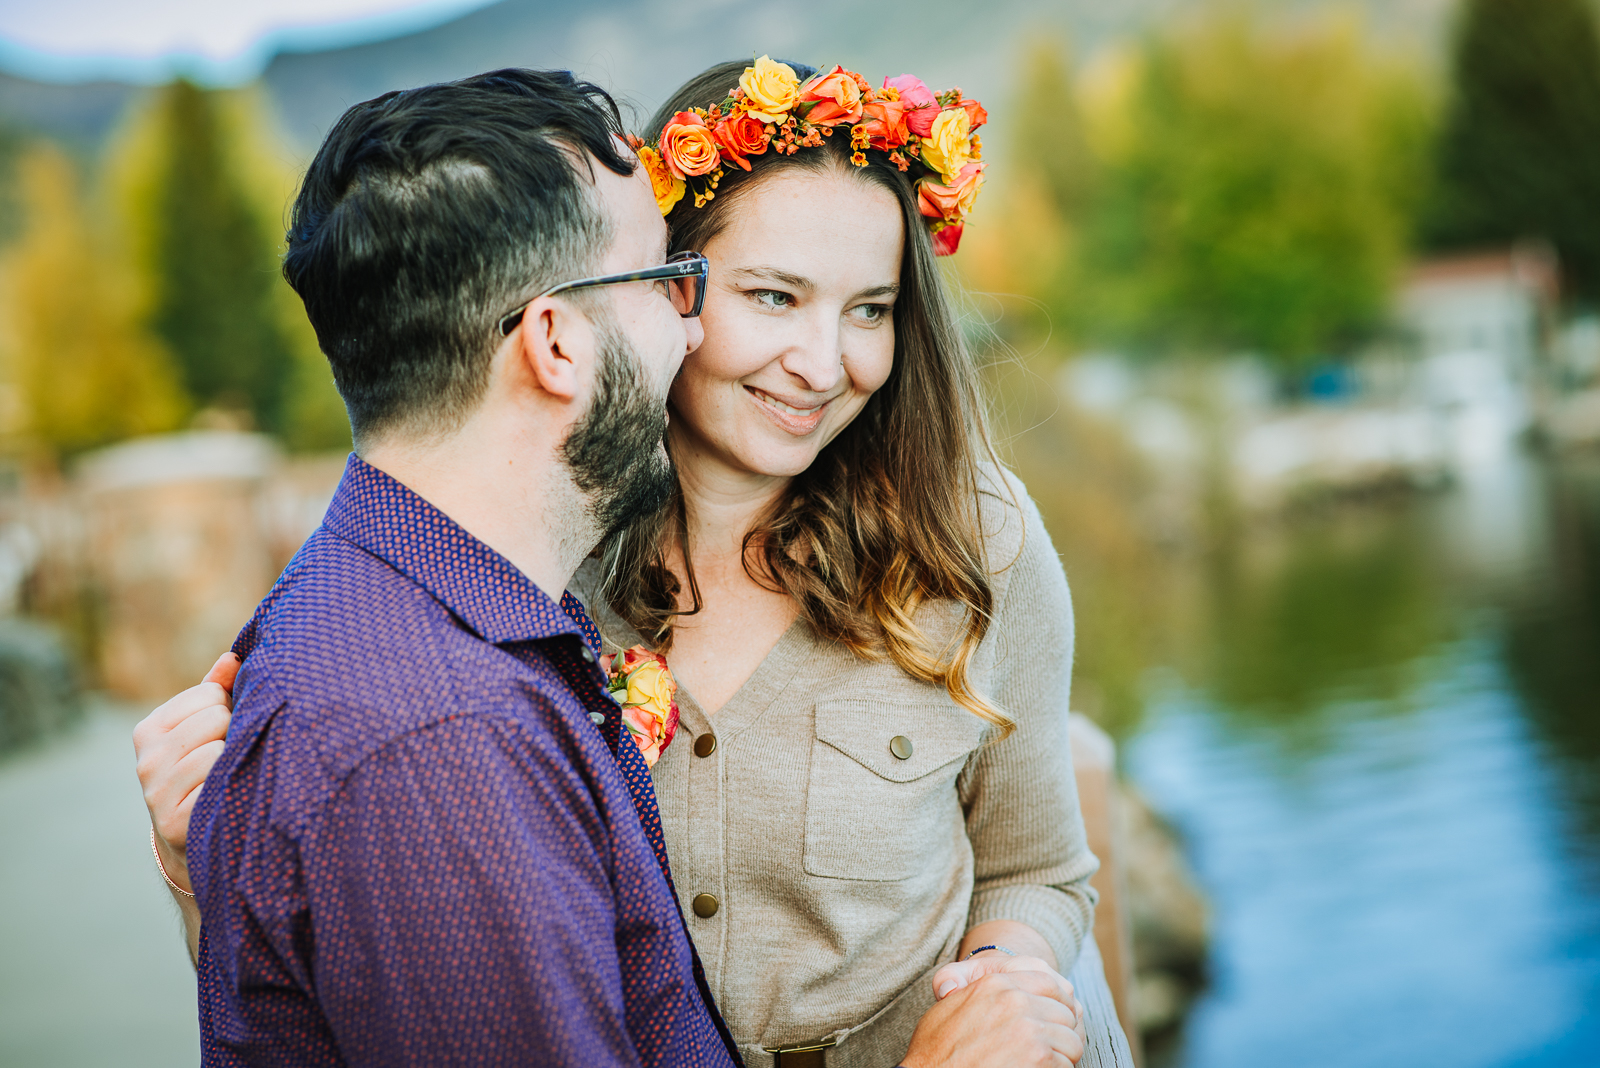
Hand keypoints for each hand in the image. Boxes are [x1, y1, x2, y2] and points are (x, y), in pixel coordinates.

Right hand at [132, 652, 238, 891]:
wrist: (192, 839)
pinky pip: (219, 783)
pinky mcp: (174, 821)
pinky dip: (230, 787)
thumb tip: (233, 657)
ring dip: (235, 761)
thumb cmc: (205, 770)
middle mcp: (146, 759)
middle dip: (233, 732)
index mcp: (149, 729)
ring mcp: (156, 791)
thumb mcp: (205, 728)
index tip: (224, 730)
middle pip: (216, 717)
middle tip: (229, 756)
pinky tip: (224, 797)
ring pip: (218, 750)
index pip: (210, 693)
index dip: (228, 708)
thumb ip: (216, 690)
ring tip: (228, 777)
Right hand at [903, 968, 1085, 1067]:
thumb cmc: (936, 1049)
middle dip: (1062, 1032)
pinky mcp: (1039, 1058)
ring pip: (1071, 1040)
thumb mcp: (947, 1004)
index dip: (1058, 1003)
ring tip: (1045, 1063)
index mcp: (996, 983)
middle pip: (1065, 1012)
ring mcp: (1029, 1030)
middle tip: (1051, 1047)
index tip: (1056, 1019)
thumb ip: (963, 985)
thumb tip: (966, 984)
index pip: (1050, 982)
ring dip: (1063, 1055)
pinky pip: (1065, 1064)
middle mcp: (1015, 1001)